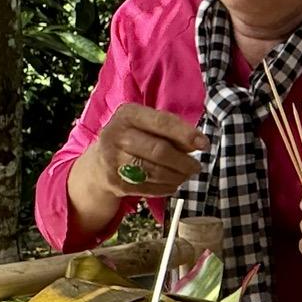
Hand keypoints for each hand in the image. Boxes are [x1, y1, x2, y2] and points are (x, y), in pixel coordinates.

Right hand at [82, 104, 204, 200]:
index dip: (186, 134)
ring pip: (155, 171)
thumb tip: (198, 143)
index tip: (204, 144)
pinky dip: (166, 188)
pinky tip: (172, 183)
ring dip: (177, 176)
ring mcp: (113, 160)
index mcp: (128, 114)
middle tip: (196, 166)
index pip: (162, 122)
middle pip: (159, 150)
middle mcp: (116, 134)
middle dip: (184, 161)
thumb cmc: (132, 139)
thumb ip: (171, 130)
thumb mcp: (146, 125)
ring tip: (186, 175)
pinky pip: (149, 187)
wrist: (98, 164)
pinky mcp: (115, 182)